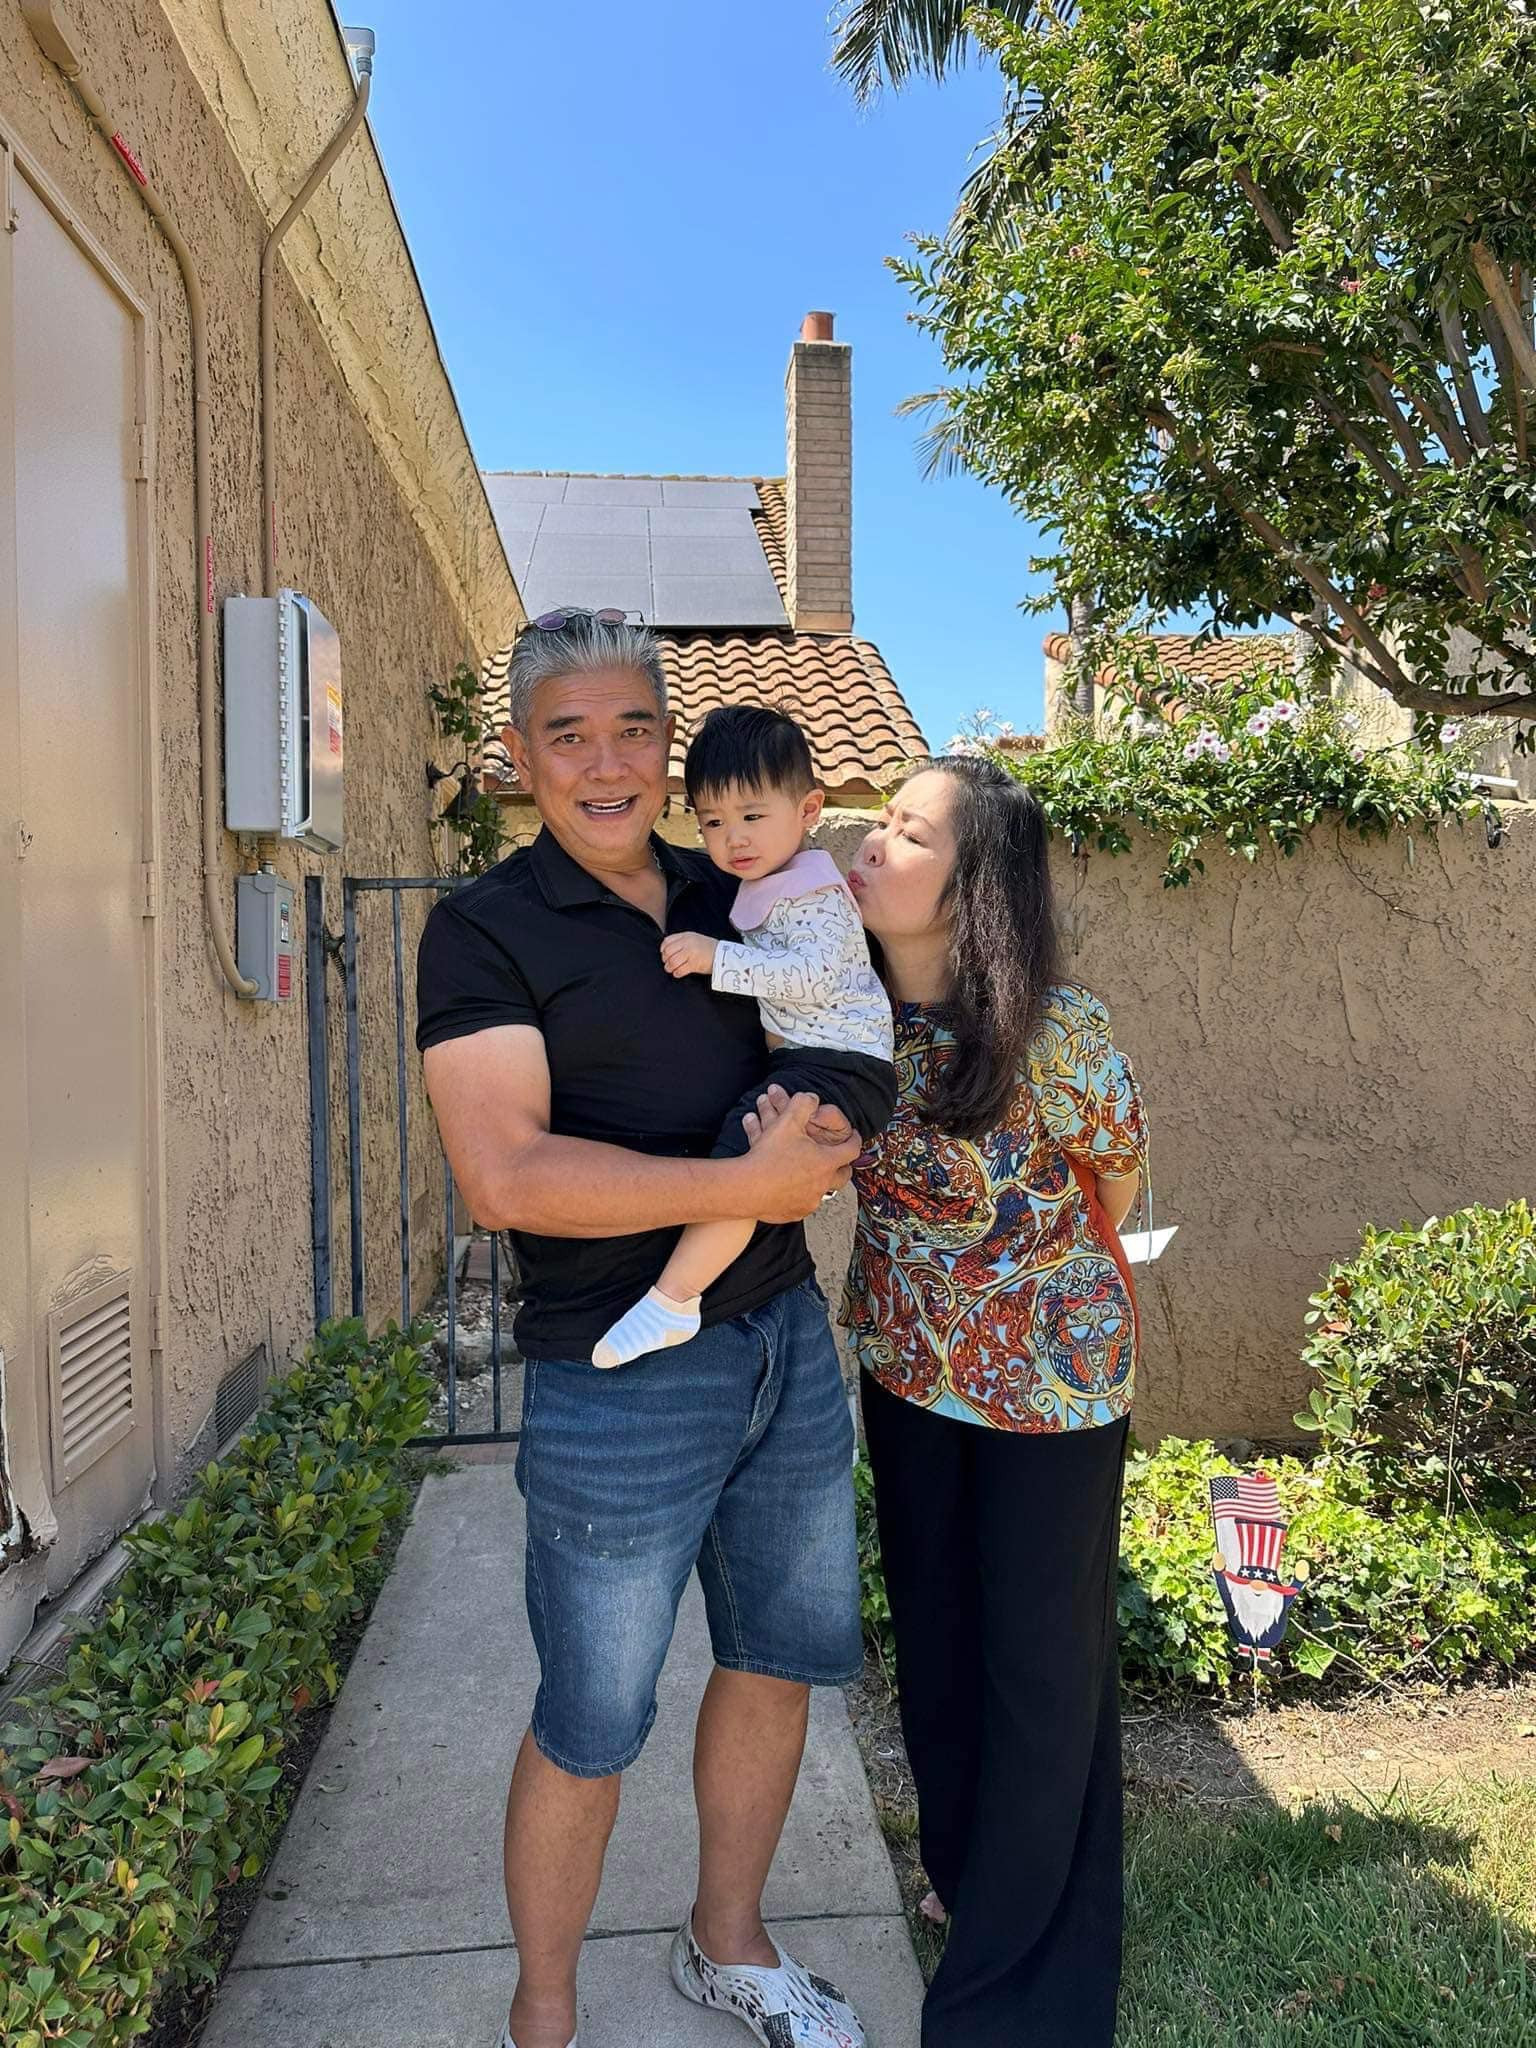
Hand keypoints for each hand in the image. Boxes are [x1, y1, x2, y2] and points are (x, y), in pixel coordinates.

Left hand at [661, 931, 718, 977]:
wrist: (723, 955)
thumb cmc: (708, 948)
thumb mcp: (694, 939)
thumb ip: (682, 942)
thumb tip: (667, 951)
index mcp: (686, 936)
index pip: (667, 941)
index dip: (663, 949)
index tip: (664, 955)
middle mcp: (687, 943)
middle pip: (668, 952)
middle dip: (665, 960)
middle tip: (668, 963)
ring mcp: (691, 953)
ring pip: (672, 962)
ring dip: (669, 968)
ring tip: (672, 969)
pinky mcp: (694, 964)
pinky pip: (680, 970)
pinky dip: (676, 973)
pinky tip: (678, 973)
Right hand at [737, 1092, 860, 1220]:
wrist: (746, 1187)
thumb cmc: (767, 1157)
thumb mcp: (786, 1122)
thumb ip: (802, 1105)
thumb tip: (811, 1098)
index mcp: (826, 1162)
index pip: (851, 1150)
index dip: (854, 1140)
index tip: (853, 1137)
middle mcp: (823, 1184)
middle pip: (843, 1175)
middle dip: (842, 1165)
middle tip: (837, 1159)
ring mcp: (810, 1201)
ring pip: (823, 1191)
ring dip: (820, 1180)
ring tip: (813, 1172)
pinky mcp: (795, 1213)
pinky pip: (804, 1204)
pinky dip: (801, 1195)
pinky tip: (793, 1188)